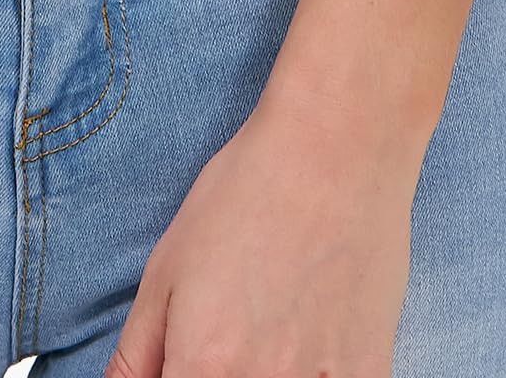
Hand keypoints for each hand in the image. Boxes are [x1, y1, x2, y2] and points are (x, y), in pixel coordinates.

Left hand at [105, 83, 425, 377]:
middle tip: (228, 329)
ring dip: (264, 372)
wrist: (333, 151)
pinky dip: (312, 373)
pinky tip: (308, 337)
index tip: (183, 360)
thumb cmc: (246, 195)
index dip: (176, 377)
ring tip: (269, 323)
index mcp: (203, 366)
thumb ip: (137, 355)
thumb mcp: (166, 268)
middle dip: (214, 369)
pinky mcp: (368, 375)